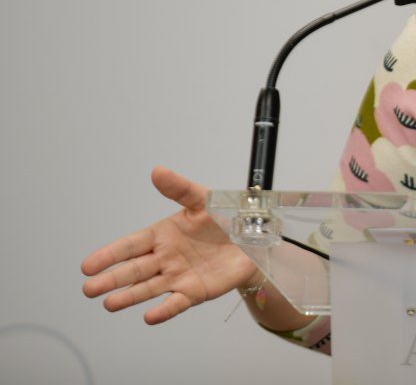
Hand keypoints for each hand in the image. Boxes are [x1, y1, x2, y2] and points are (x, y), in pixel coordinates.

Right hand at [81, 167, 256, 324]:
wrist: (254, 240)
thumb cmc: (225, 218)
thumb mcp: (203, 200)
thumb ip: (180, 189)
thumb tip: (157, 171)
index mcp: (162, 235)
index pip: (130, 246)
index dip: (109, 255)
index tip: (88, 265)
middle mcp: (165, 258)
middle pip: (133, 270)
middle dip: (111, 280)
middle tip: (88, 289)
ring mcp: (178, 277)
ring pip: (148, 288)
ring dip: (129, 297)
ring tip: (109, 304)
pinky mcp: (194, 292)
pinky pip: (176, 303)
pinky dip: (163, 310)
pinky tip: (149, 317)